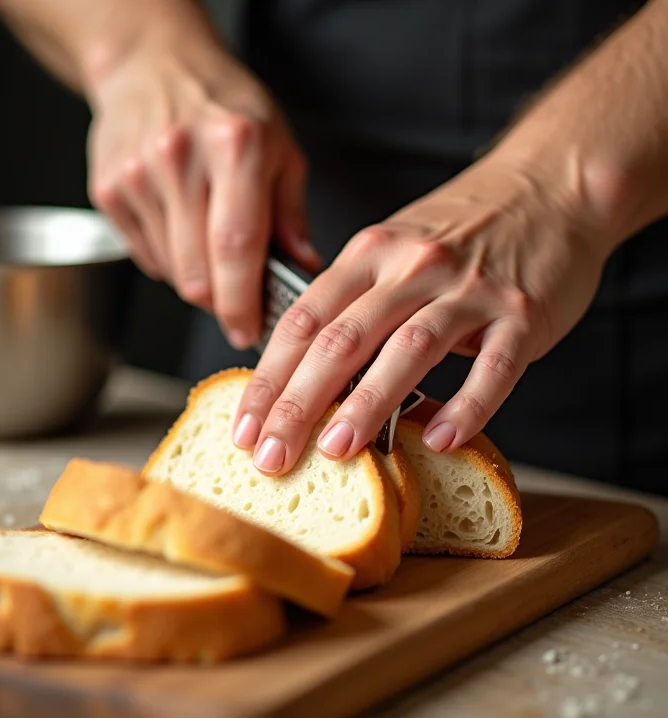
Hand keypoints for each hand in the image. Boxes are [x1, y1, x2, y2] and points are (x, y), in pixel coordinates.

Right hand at [86, 36, 318, 347]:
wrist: (153, 65)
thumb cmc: (225, 106)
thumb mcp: (279, 147)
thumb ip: (292, 214)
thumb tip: (304, 270)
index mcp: (234, 146)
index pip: (237, 249)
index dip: (243, 303)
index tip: (249, 331)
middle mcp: (180, 159)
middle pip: (197, 273)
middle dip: (221, 303)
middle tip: (238, 299)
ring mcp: (137, 175)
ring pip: (172, 272)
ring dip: (197, 279)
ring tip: (209, 243)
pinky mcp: (109, 190)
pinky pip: (145, 257)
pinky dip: (169, 259)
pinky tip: (180, 226)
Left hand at [232, 155, 608, 474]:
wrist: (548, 187)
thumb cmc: (461, 230)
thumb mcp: (393, 247)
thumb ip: (353, 303)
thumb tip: (305, 375)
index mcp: (369, 254)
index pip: (302, 321)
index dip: (267, 378)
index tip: (244, 427)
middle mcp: (412, 268)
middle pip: (341, 340)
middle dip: (298, 404)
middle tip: (271, 454)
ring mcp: (469, 290)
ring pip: (407, 350)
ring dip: (367, 405)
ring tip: (336, 451)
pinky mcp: (522, 313)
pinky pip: (493, 367)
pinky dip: (467, 406)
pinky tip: (440, 439)